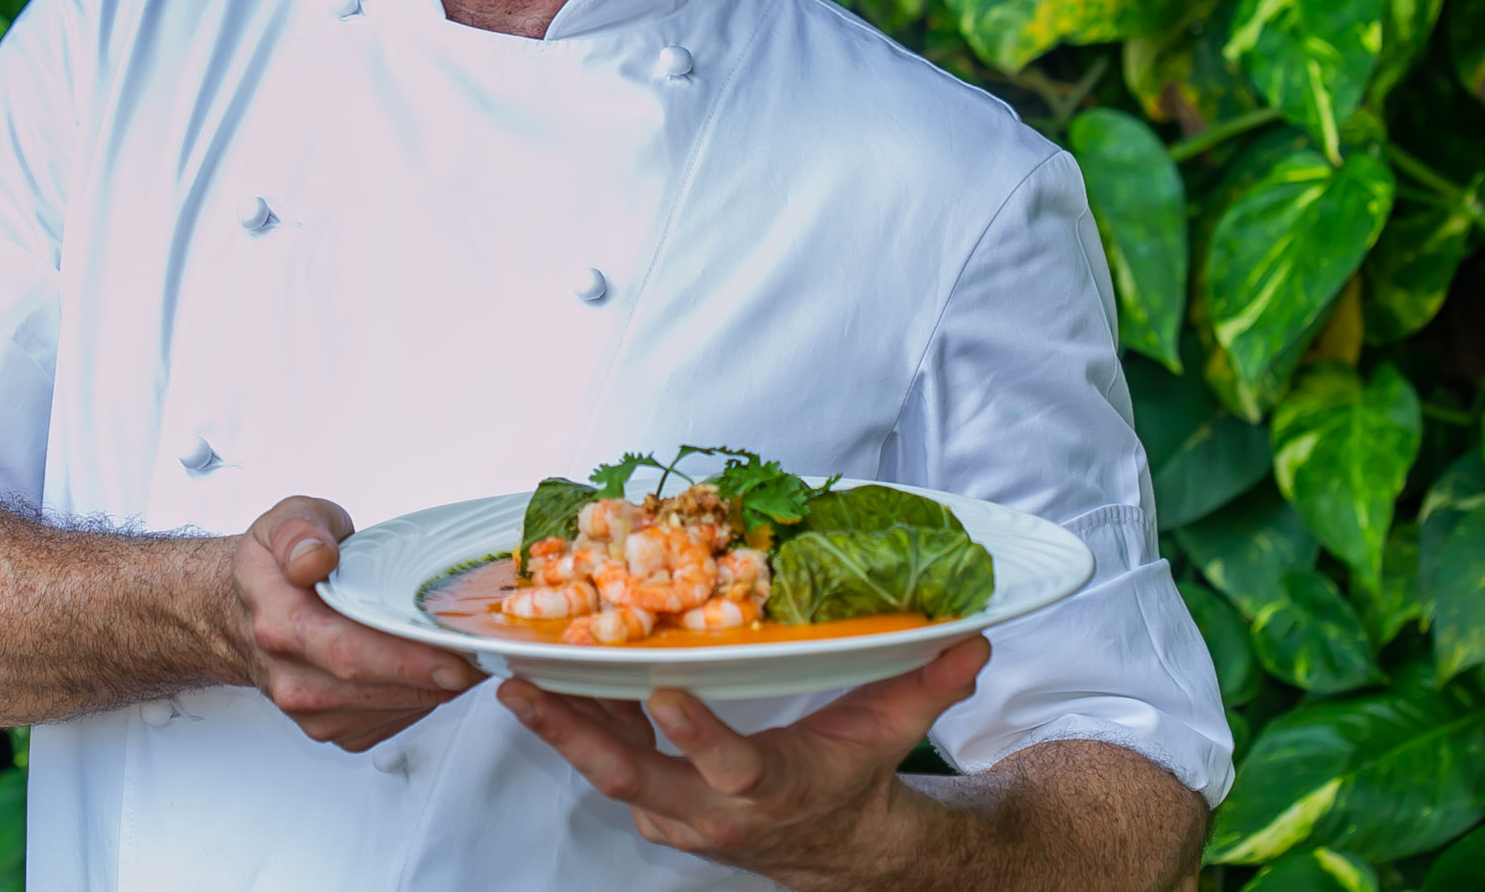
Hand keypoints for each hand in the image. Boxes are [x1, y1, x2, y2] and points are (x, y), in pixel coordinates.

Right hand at [223, 496, 483, 751]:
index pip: (347, 652)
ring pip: (387, 711)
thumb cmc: (274, 568)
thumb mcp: (285, 521)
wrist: (241, 614)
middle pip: (373, 688)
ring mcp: (310, 709)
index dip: (405, 660)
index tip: (453, 655)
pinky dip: (420, 701)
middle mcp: (291, 676)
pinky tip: (435, 673)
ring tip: (471, 657)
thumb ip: (301, 531)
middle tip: (484, 657)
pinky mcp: (330, 728)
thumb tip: (314, 558)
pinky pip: (388, 723)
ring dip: (434, 690)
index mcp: (280, 623)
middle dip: (435, 677)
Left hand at [496, 635, 991, 891]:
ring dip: (559, 727)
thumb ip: (930, 684)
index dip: (695, 734)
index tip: (661, 692)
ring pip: (606, 770)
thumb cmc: (854, 776)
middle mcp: (711, 810)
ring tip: (510, 677)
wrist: (832, 847)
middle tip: (523, 689)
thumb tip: (974, 637)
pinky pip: (607, 763)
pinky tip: (546, 678)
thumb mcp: (892, 731)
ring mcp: (676, 814)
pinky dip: (576, 726)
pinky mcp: (655, 806)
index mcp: (768, 788)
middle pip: (632, 777)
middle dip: (574, 735)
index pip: (728, 766)